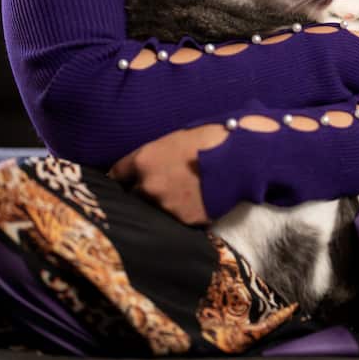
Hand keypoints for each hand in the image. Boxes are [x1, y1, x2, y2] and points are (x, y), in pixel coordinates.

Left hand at [108, 124, 227, 225]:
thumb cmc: (210, 139)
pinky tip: (194, 203)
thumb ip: (153, 156)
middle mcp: (149, 186)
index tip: (123, 181)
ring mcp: (166, 206)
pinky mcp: (185, 221)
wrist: (242, 157)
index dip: (121, 178)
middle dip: (140, 193)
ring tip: (180, 196)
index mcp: (144, 161)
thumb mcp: (174, 139)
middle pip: (132, 196)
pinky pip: (176, 219)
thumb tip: (142, 168)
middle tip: (157, 188)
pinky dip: (181, 213)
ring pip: (153, 210)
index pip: (116, 175)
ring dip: (162, 205)